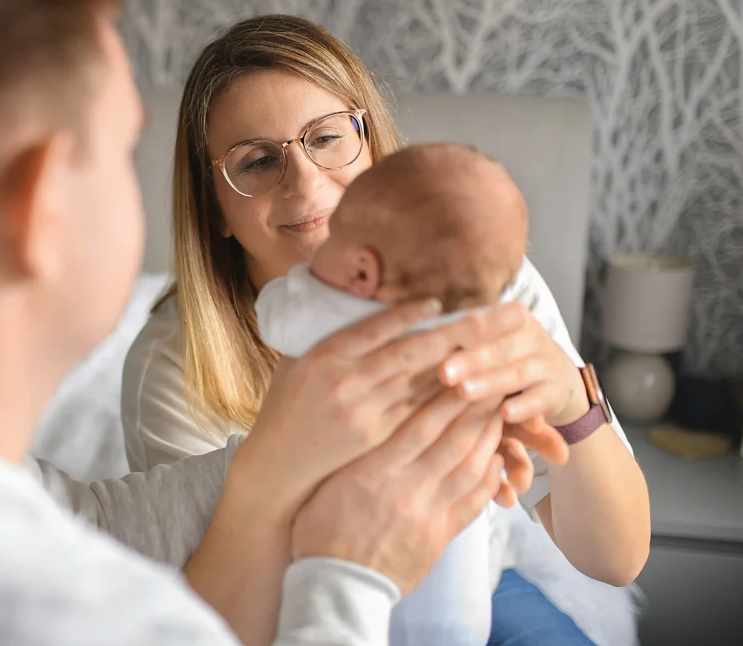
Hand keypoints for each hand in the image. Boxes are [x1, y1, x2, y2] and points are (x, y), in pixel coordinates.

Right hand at [238, 299, 530, 520]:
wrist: (277, 469)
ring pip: (421, 385)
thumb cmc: (286, 411)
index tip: (438, 303)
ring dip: (461, 367)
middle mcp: (346, 382)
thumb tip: (355, 311)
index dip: (409, 314)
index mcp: (325, 356)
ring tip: (493, 351)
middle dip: (453, 333)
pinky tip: (474, 396)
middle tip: (488, 317)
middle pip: (409, 352)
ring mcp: (363, 414)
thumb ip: (328, 342)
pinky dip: (448, 404)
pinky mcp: (377, 440)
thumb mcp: (295, 366)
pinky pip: (420, 418)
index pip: (375, 327)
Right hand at [290, 388, 506, 594]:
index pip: (419, 425)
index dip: (446, 398)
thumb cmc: (320, 529)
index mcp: (375, 471)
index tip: (462, 374)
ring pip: (468, 467)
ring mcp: (428, 514)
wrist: (336, 586)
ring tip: (498, 412)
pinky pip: (473, 502)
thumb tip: (367, 414)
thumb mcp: (328, 481)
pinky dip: (488, 477)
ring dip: (487, 437)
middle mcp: (406, 489)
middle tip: (492, 382)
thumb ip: (353, 449)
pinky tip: (496, 458)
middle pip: (451, 440)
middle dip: (475, 408)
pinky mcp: (440, 537)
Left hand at [439, 302, 588, 429]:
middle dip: (469, 360)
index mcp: (510, 320)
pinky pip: (542, 398)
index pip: (483, 325)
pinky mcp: (559, 391)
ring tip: (464, 391)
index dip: (460, 334)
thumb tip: (420, 337)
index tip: (434, 343)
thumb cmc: (508, 366)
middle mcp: (532, 337)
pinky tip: (505, 413)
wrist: (561, 385)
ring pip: (516, 373)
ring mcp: (548, 364)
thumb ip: (464, 342)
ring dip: (490, 382)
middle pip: (498, 348)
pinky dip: (525, 406)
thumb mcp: (490, 349)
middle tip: (443, 373)